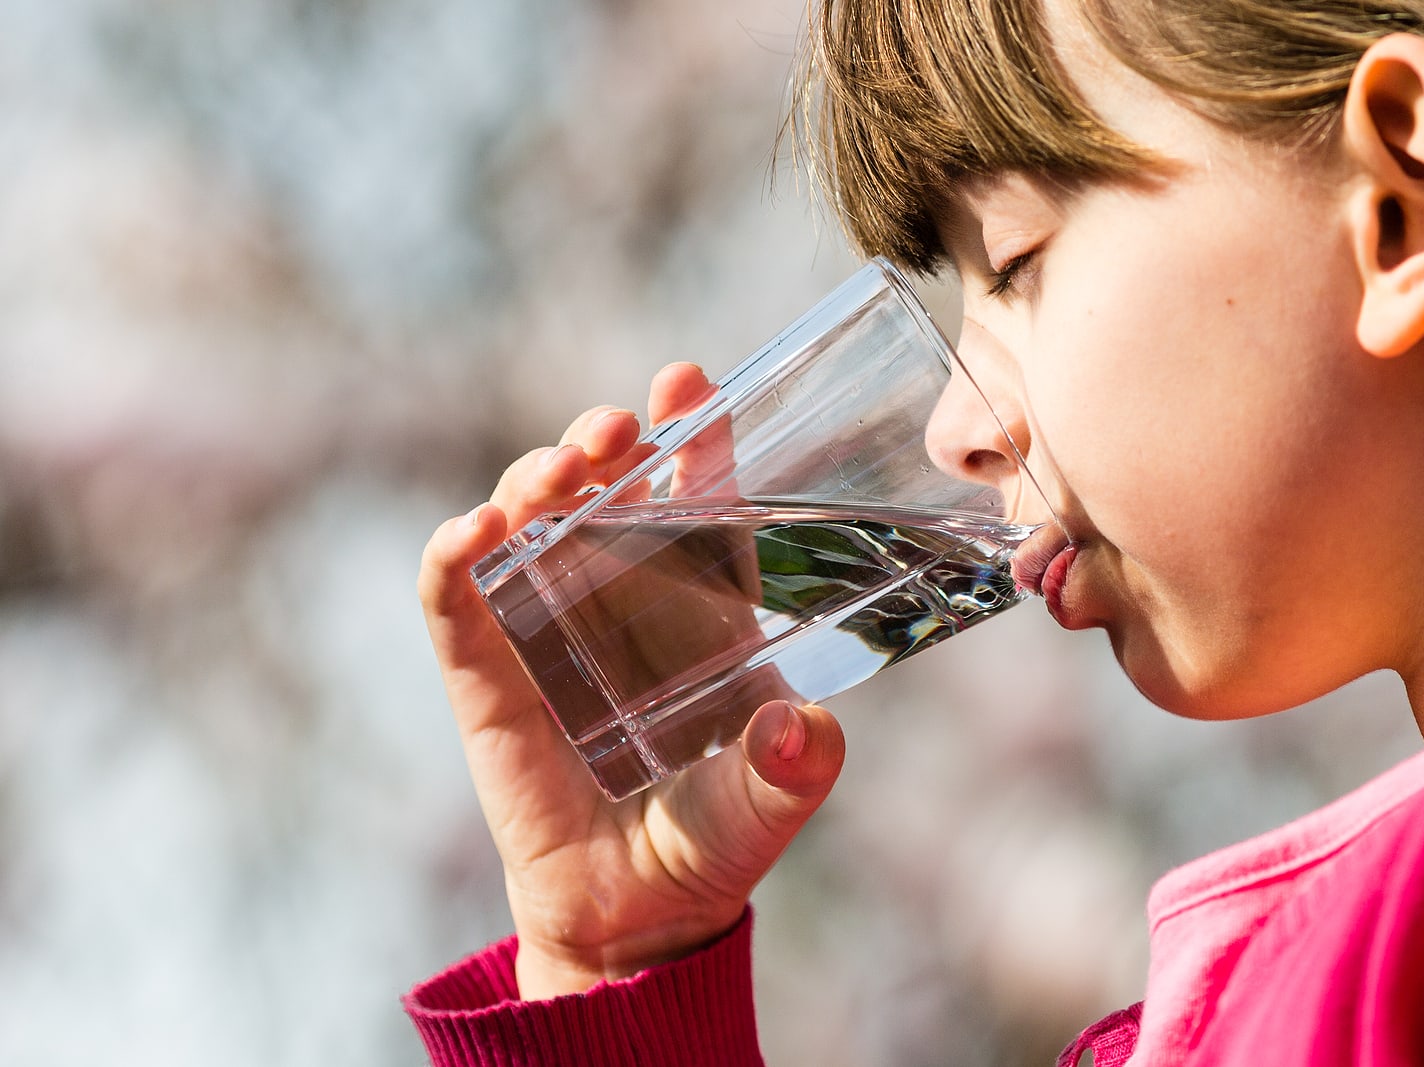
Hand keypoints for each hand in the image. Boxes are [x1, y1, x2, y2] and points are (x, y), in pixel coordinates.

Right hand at [418, 362, 846, 998]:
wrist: (632, 917)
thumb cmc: (710, 841)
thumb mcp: (767, 802)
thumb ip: (795, 770)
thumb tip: (805, 732)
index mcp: (700, 603)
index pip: (697, 497)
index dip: (695, 435)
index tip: (691, 379)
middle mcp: (620, 597)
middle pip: (604, 485)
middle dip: (604, 438)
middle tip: (619, 426)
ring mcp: (545, 627)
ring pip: (528, 517)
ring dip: (536, 479)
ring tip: (561, 473)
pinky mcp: (484, 672)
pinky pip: (455, 599)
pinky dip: (454, 557)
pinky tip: (475, 533)